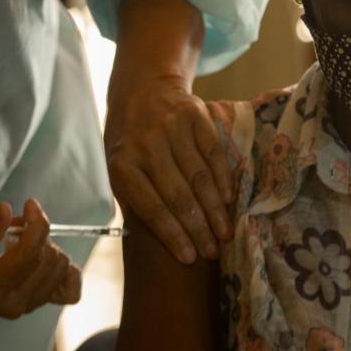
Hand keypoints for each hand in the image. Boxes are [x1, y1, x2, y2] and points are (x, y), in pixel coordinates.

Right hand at [0, 199, 80, 318]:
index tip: (29, 204)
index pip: (31, 253)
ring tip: (21, 242)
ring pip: (61, 267)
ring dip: (47, 246)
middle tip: (14, 227)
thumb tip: (7, 210)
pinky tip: (42, 258)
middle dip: (38, 233)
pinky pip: (70, 290)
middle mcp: (13, 303)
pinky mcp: (37, 303)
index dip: (37, 223)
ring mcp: (27, 306)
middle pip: (50, 258)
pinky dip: (64, 270)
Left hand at [105, 74, 232, 264]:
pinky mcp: (194, 114)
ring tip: (225, 234)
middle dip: (198, 229)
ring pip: (199, 176)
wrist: (142, 92)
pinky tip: (229, 200)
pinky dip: (223, 178)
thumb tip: (164, 243)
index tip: (189, 258)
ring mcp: (171, 128)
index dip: (172, 235)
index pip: (150, 207)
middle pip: (178, 195)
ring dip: (215, 210)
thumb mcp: (121, 169)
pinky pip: (213, 152)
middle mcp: (145, 145)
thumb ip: (137, 200)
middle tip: (213, 253)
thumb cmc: (131, 144)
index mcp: (122, 165)